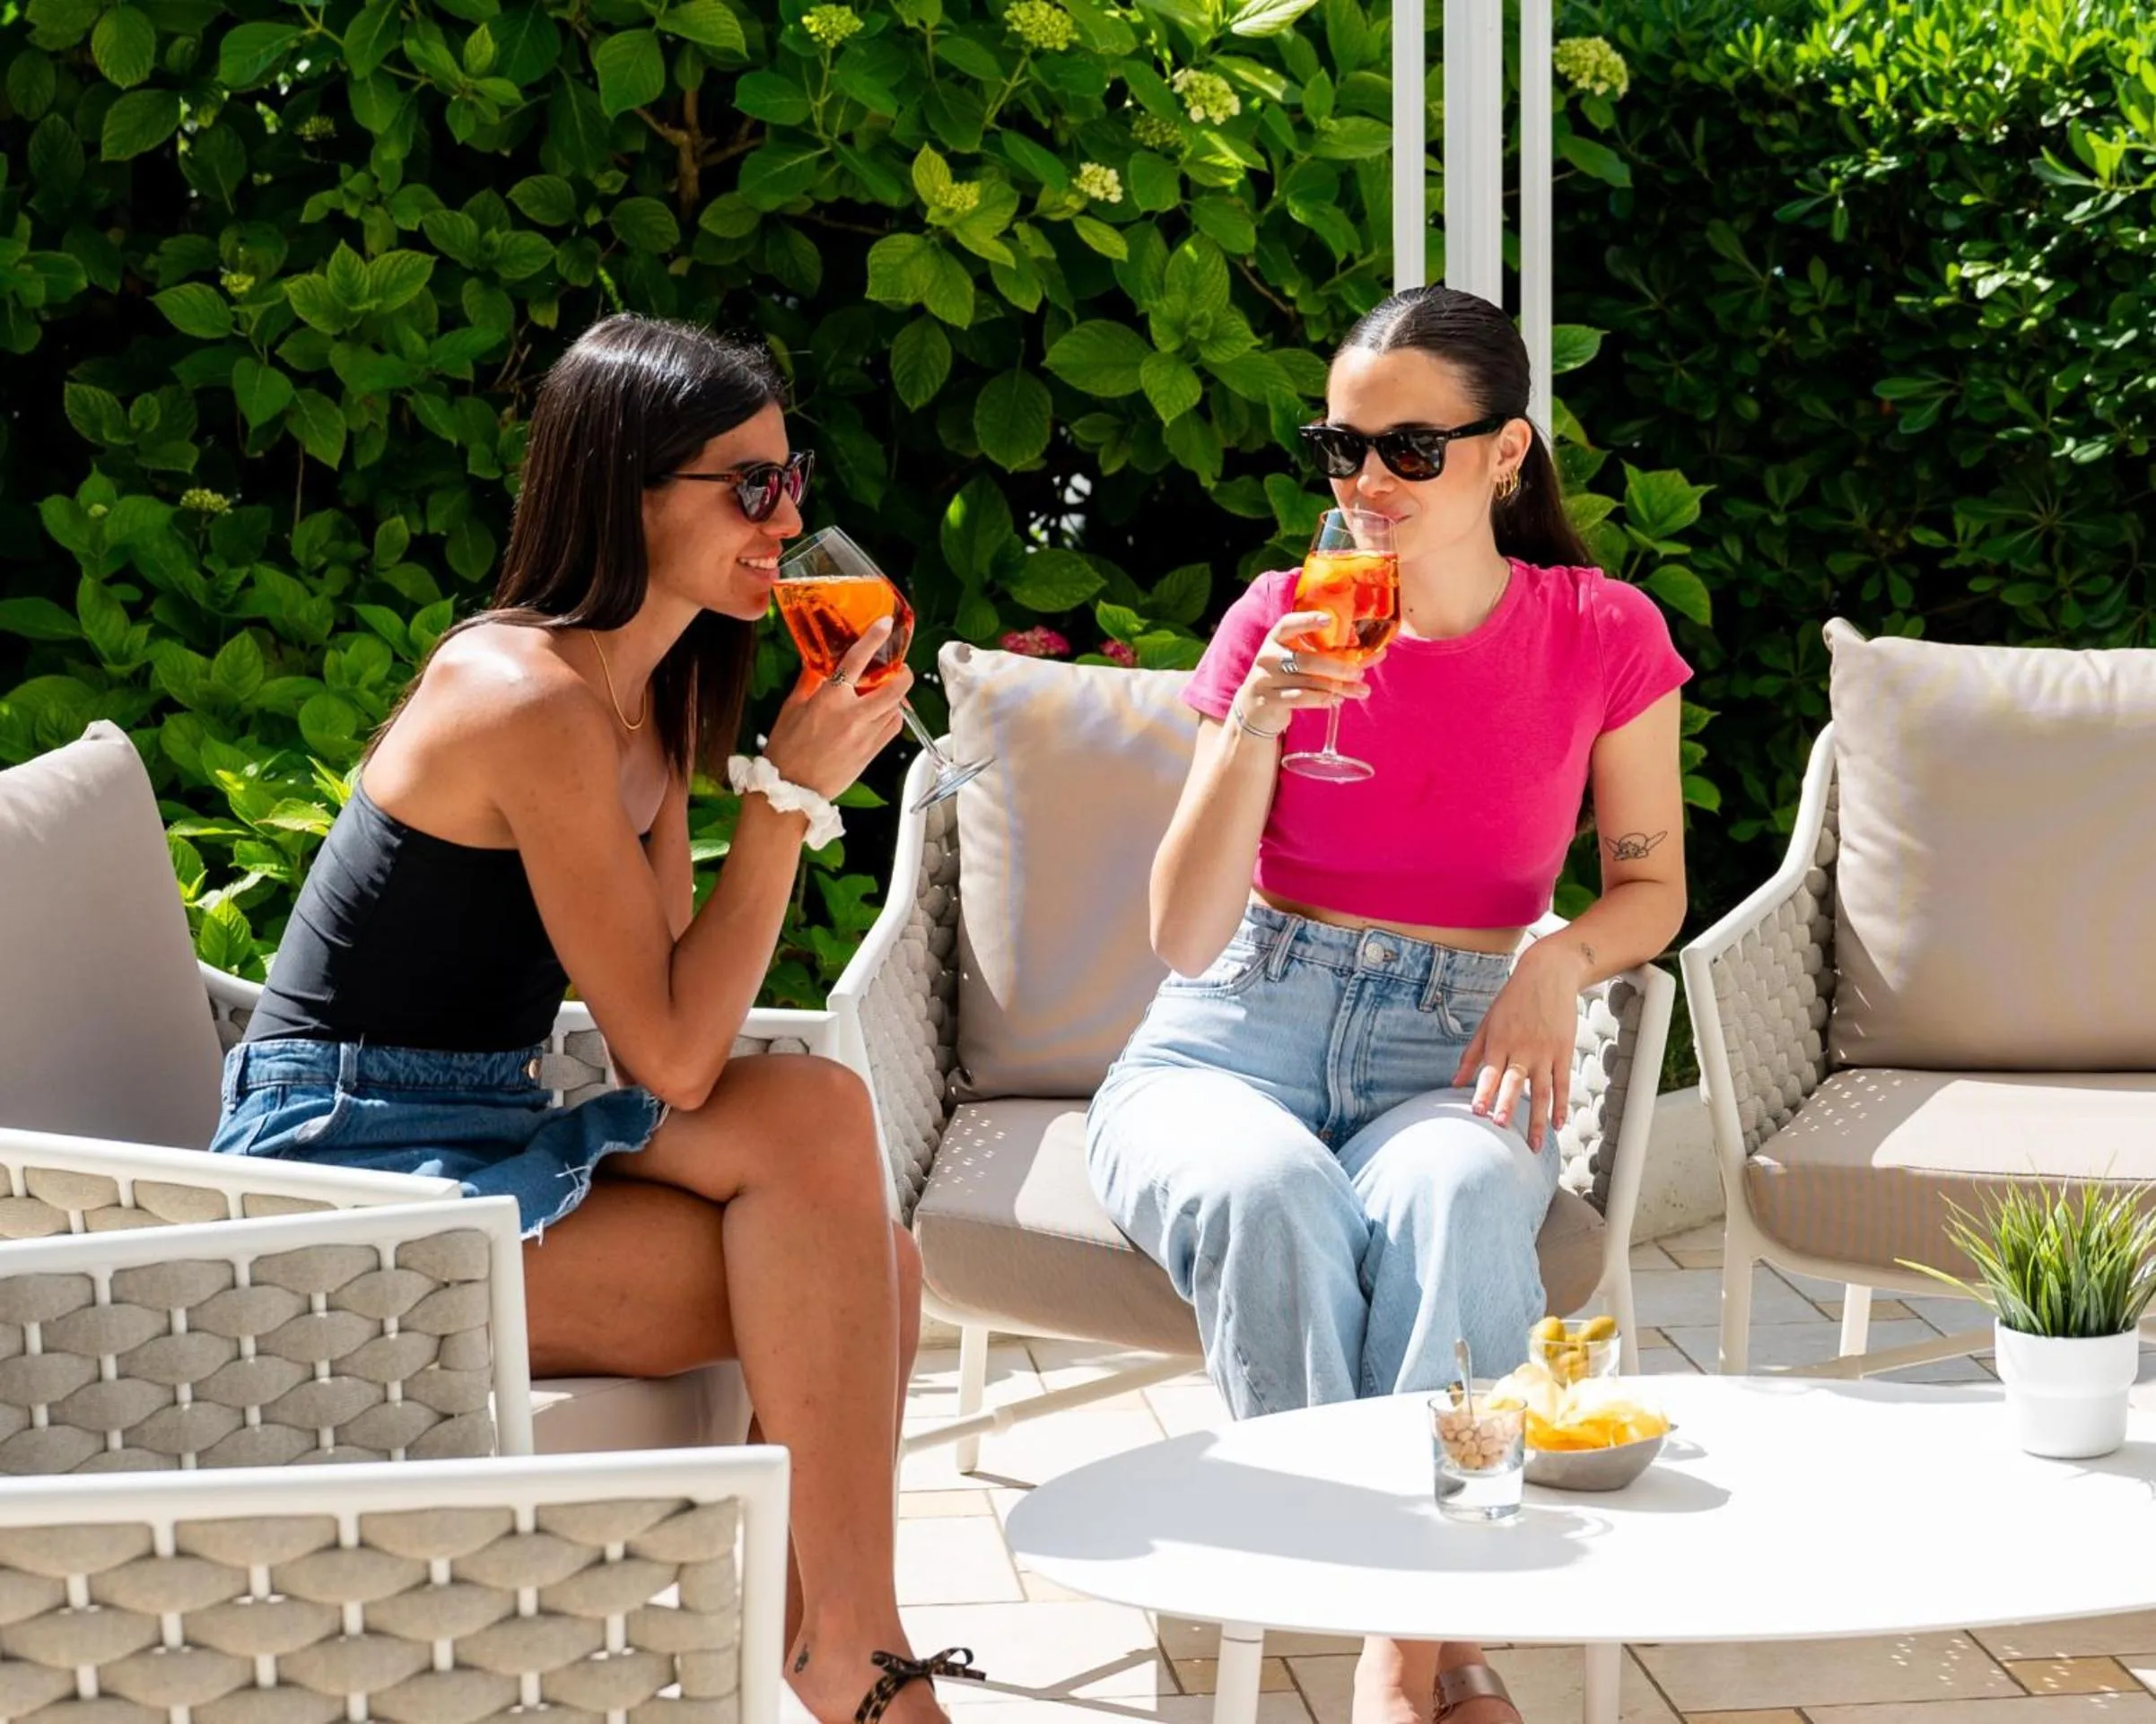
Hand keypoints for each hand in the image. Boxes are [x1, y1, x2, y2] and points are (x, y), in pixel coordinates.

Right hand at [763, 616, 911, 799]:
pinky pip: (894, 728)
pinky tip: (882, 714)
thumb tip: (817, 662)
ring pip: (897, 708)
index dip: (874, 639)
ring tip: (886, 692)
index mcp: (830, 699)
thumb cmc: (786, 750)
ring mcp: (866, 735)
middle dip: (903, 674)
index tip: (885, 626)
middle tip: (899, 669)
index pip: (857, 661)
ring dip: (896, 696)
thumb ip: (808, 681)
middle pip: (894, 687)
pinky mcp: (872, 752)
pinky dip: (893, 716)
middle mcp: (853, 715)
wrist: (792, 789)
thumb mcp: (791, 708)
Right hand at [1231, 610, 1379, 736]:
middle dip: (1337, 666)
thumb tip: (1377, 652)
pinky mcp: (1270, 700)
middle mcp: (1268, 657)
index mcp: (1275, 640)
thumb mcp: (1299, 663)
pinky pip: (1302, 698)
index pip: (1288, 624)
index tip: (1328, 619)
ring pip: (1309, 682)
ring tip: (1361, 690)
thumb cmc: (1286, 680)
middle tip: (1359, 671)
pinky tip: (1337, 700)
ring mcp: (1266, 680)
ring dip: (1338, 687)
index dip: (1307, 621)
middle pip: (1306, 660)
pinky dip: (1323, 699)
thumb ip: (1330, 656)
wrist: (1255, 710)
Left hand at [1450, 942, 1586, 1151]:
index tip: (1477, 1112)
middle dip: (1507, 1105)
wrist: (1548, 975)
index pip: (1489, 1072)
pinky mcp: (1563, 1051)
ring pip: (1542, 1091)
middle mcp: (1522, 1048)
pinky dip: (1560, 1105)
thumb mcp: (1487, 1022)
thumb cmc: (1512, 1000)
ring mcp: (1545, 1051)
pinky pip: (1562, 1083)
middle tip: (1501, 1127)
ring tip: (1532, 1143)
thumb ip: (1471, 1054)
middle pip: (1515, 1082)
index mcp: (1499, 1041)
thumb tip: (1454, 1083)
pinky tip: (1557, 1124)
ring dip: (1537, 1118)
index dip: (1483, 1092)